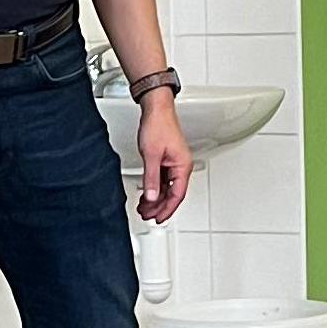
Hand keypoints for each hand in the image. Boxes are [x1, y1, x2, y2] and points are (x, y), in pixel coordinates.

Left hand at [137, 92, 191, 223]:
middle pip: (172, 194)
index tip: (158, 219)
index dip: (167, 209)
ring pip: (166, 188)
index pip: (176, 195)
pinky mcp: (166, 159)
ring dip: (155, 199)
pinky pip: (162, 179)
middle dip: (159, 207)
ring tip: (144, 208)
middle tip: (147, 216)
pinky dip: (154, 188)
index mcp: (182, 166)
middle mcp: (181, 166)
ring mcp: (174, 163)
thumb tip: (151, 197)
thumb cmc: (158, 125)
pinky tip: (145, 194)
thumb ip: (151, 178)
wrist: (156, 108)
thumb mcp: (151, 155)